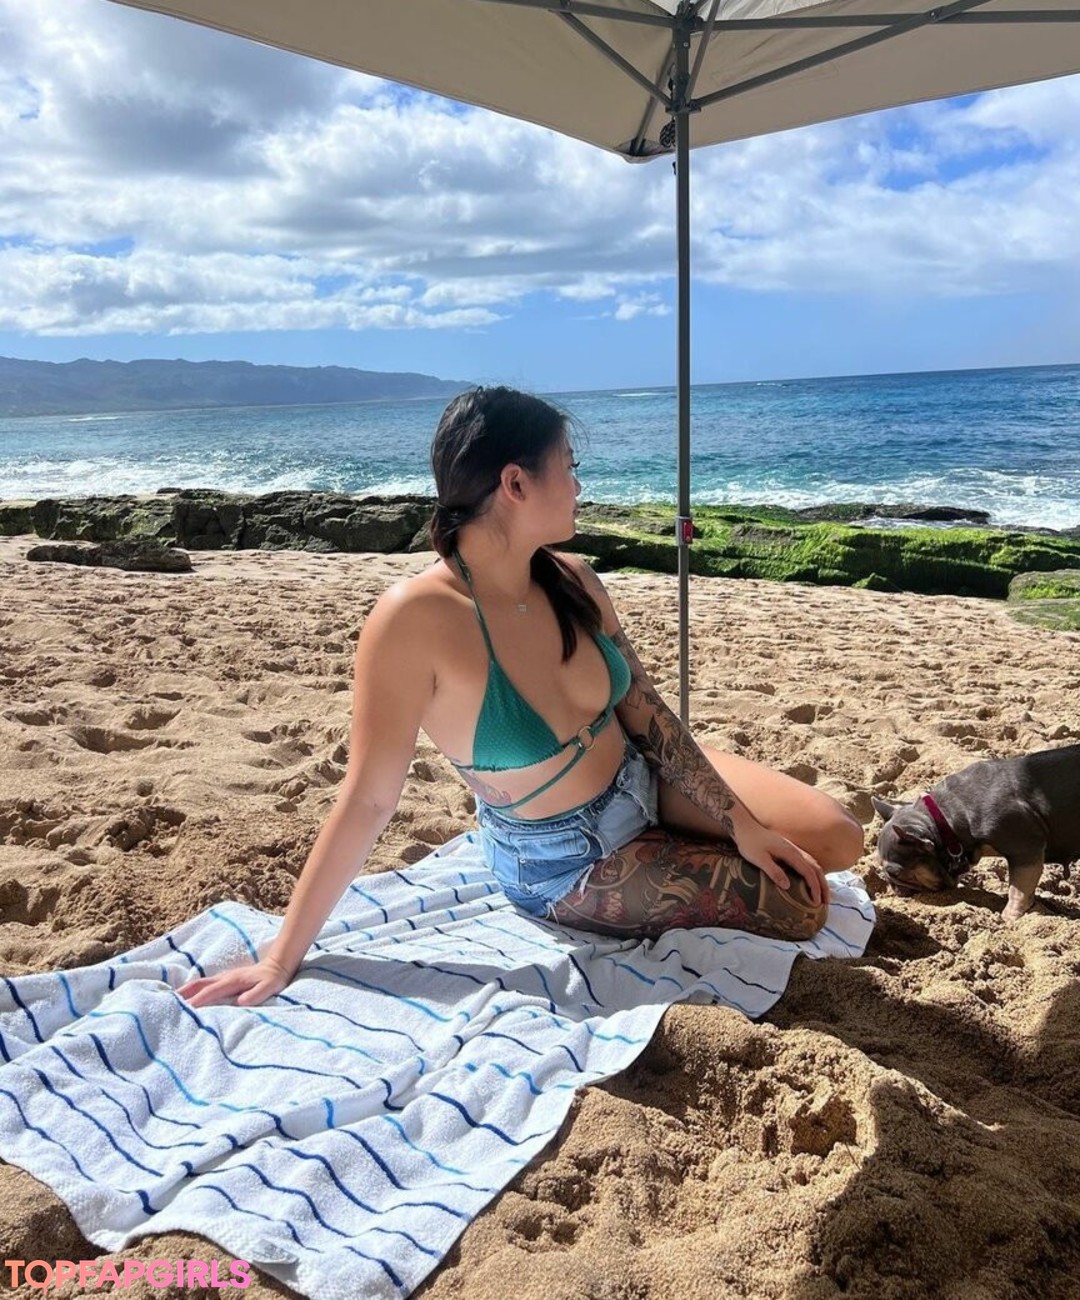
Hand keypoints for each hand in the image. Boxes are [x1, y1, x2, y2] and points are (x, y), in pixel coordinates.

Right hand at [179, 955, 293, 1007]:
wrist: (278, 965)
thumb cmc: (273, 979)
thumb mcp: (269, 988)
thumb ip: (255, 995)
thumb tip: (240, 1003)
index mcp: (232, 981)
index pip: (210, 993)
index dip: (196, 1002)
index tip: (183, 1011)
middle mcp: (224, 977)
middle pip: (198, 984)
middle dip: (183, 994)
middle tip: (166, 1004)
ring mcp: (223, 977)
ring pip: (199, 983)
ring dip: (185, 991)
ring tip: (170, 1001)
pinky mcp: (224, 979)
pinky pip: (204, 984)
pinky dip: (192, 989)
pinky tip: (187, 996)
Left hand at [734, 822, 828, 908]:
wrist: (744, 827)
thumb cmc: (749, 843)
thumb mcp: (759, 859)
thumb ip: (773, 871)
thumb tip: (787, 886)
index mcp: (790, 853)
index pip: (808, 872)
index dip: (814, 887)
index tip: (816, 902)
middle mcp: (795, 850)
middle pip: (816, 868)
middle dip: (823, 885)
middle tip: (826, 902)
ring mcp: (793, 848)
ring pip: (813, 864)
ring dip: (820, 879)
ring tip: (822, 894)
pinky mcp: (788, 849)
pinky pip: (807, 861)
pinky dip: (814, 872)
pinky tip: (812, 879)